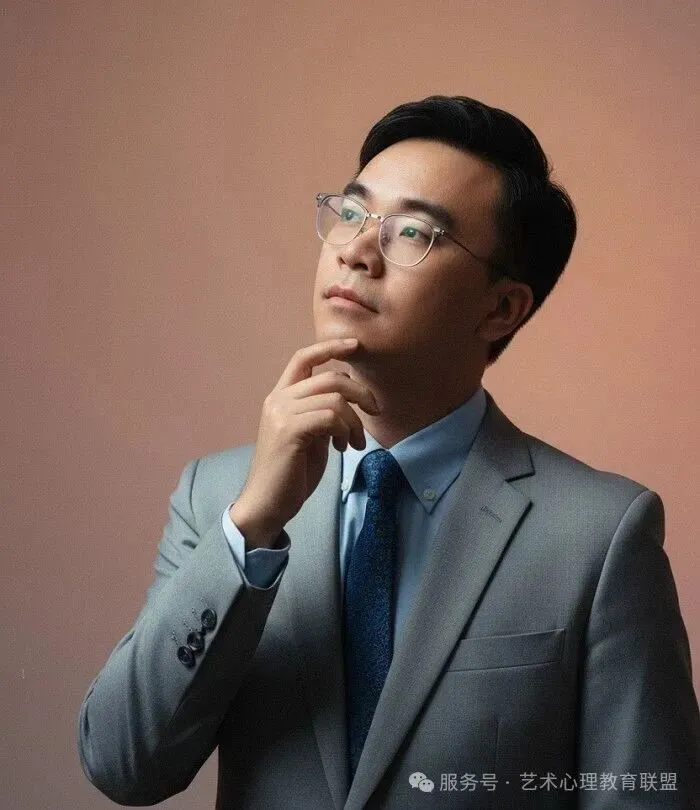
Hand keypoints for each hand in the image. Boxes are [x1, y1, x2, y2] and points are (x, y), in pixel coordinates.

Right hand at [230, 338, 379, 546]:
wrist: (267, 504)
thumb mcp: (311, 436)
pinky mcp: (290, 431)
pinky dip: (345, 430)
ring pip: (335, 398)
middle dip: (361, 392)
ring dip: (355, 421)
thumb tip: (348, 400)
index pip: (303, 357)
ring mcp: (282, 414)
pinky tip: (343, 448)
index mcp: (280, 397)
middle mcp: (278, 399)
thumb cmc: (291, 474)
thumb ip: (322, 414)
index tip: (355, 345)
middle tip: (375, 411)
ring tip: (354, 442)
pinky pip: (330, 417)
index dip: (330, 347)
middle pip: (331, 377)